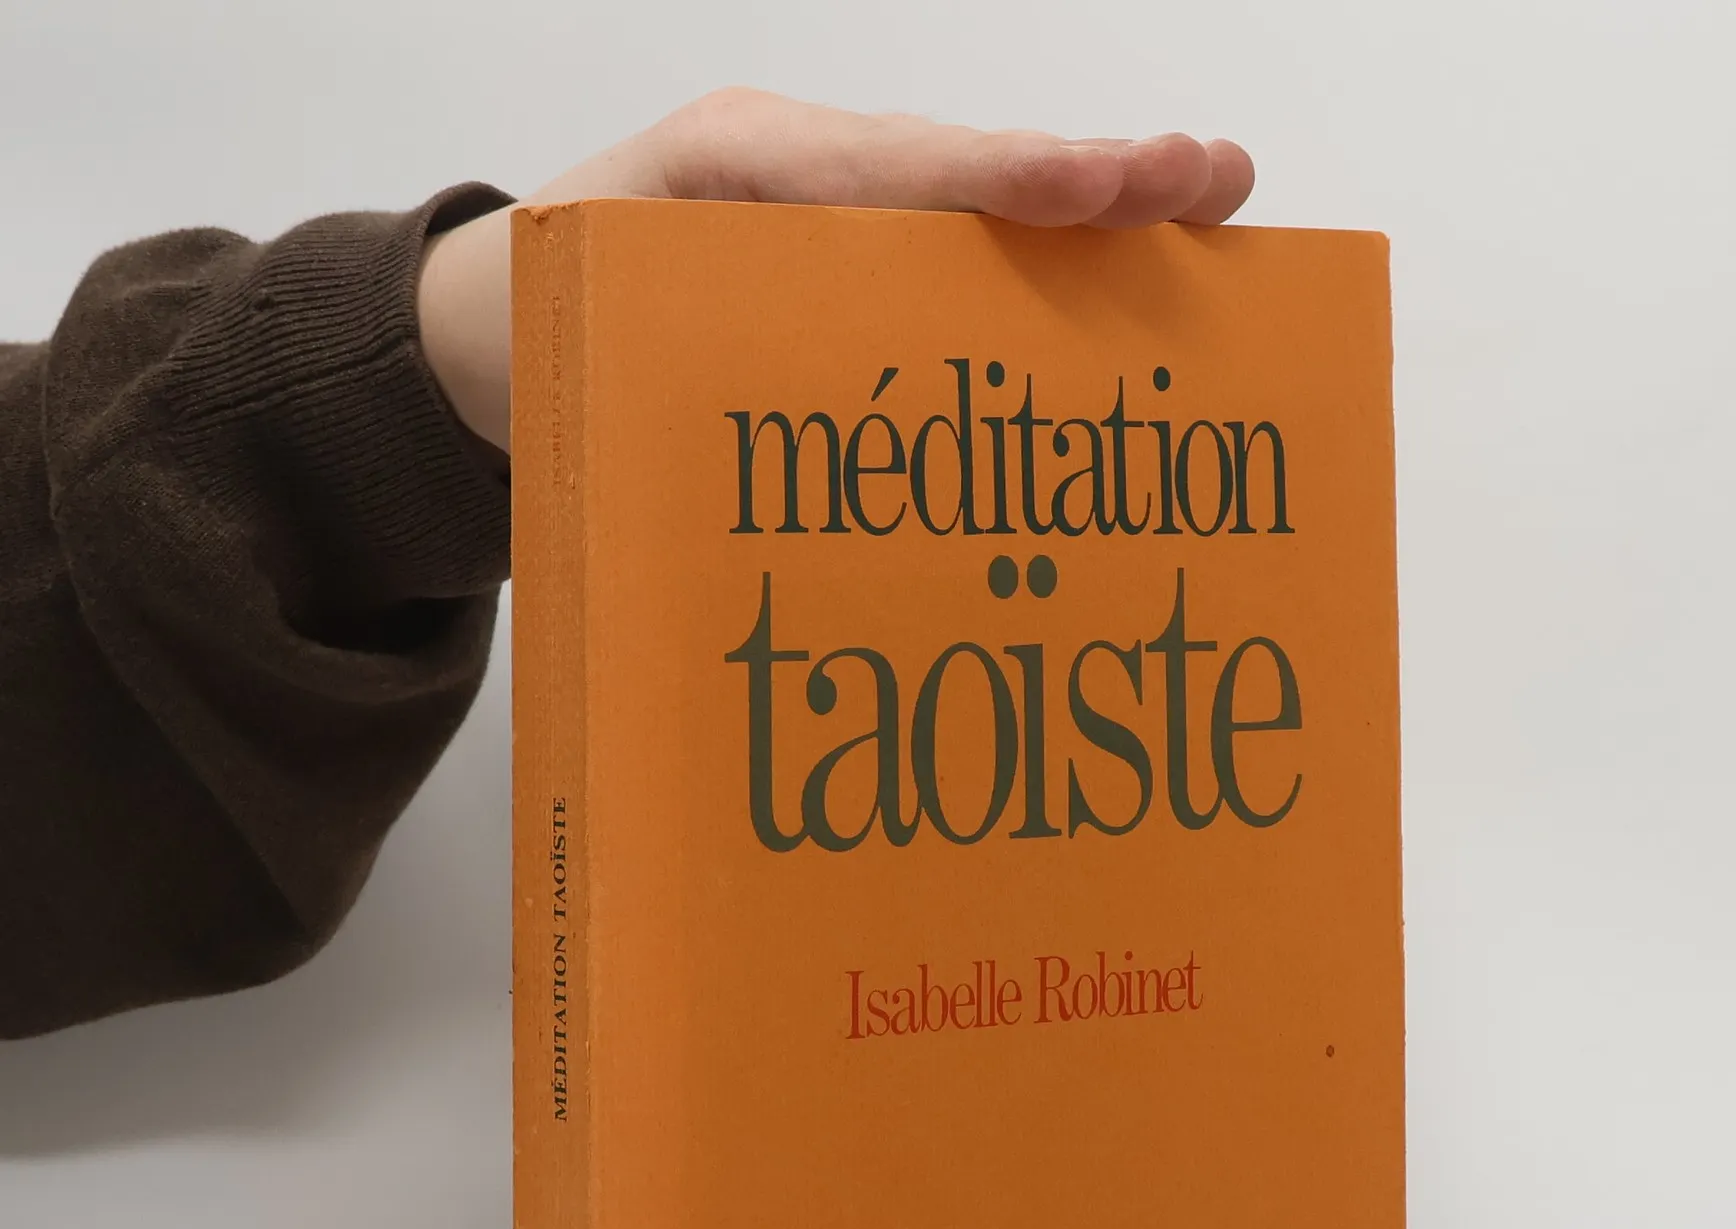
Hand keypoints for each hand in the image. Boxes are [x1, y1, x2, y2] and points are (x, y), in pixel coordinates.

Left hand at [418, 88, 1255, 451]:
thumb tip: (811, 523)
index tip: (1117, 190)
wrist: (490, 331)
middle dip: (1094, 183)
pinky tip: (1125, 302)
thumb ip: (676, 391)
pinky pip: (949, 263)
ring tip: (1208, 217)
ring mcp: (832, 220)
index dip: (1011, 183)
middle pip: (966, 176)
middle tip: (1217, 185)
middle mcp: (803, 180)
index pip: (894, 170)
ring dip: (1094, 224)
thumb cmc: (547, 338)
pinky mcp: (844, 275)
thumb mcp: (589, 357)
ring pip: (973, 214)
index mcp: (735, 176)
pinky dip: (1041, 273)